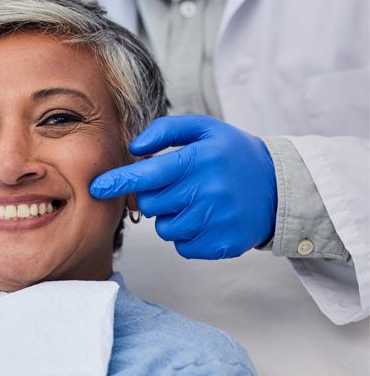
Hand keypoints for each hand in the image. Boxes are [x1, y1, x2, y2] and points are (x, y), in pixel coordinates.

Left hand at [90, 115, 276, 259]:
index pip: (148, 174)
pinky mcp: (220, 245)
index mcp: (199, 160)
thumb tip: (135, 148)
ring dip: (172, 217)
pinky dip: (187, 235)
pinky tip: (206, 219)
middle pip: (151, 204)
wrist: (279, 187)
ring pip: (164, 227)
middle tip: (178, 186)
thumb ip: (166, 130)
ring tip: (197, 202)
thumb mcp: (204, 129)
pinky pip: (182, 246)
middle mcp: (207, 191)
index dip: (118, 181)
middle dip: (155, 196)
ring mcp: (215, 220)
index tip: (97, 187)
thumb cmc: (232, 155)